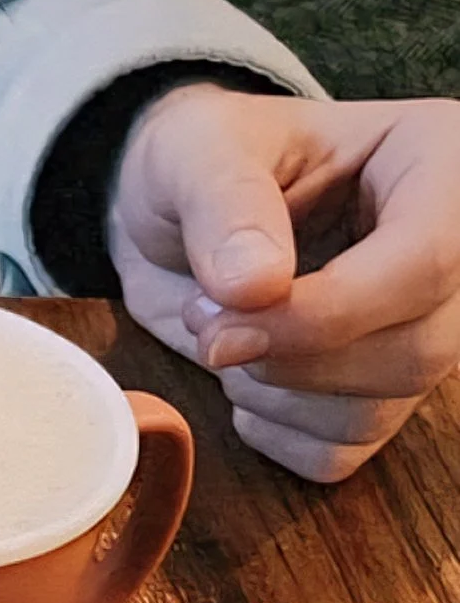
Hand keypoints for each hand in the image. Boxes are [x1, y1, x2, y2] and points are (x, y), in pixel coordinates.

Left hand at [108, 83, 459, 481]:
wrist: (171, 215)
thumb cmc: (197, 163)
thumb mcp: (192, 151)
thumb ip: (225, 204)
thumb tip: (257, 286)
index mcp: (438, 165)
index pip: (428, 262)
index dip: (325, 312)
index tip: (220, 324)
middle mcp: (454, 252)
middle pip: (419, 350)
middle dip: (292, 358)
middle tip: (207, 324)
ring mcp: (424, 328)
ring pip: (382, 409)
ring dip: (276, 396)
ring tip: (221, 338)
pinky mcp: (378, 392)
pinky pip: (342, 451)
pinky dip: (275, 433)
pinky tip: (244, 380)